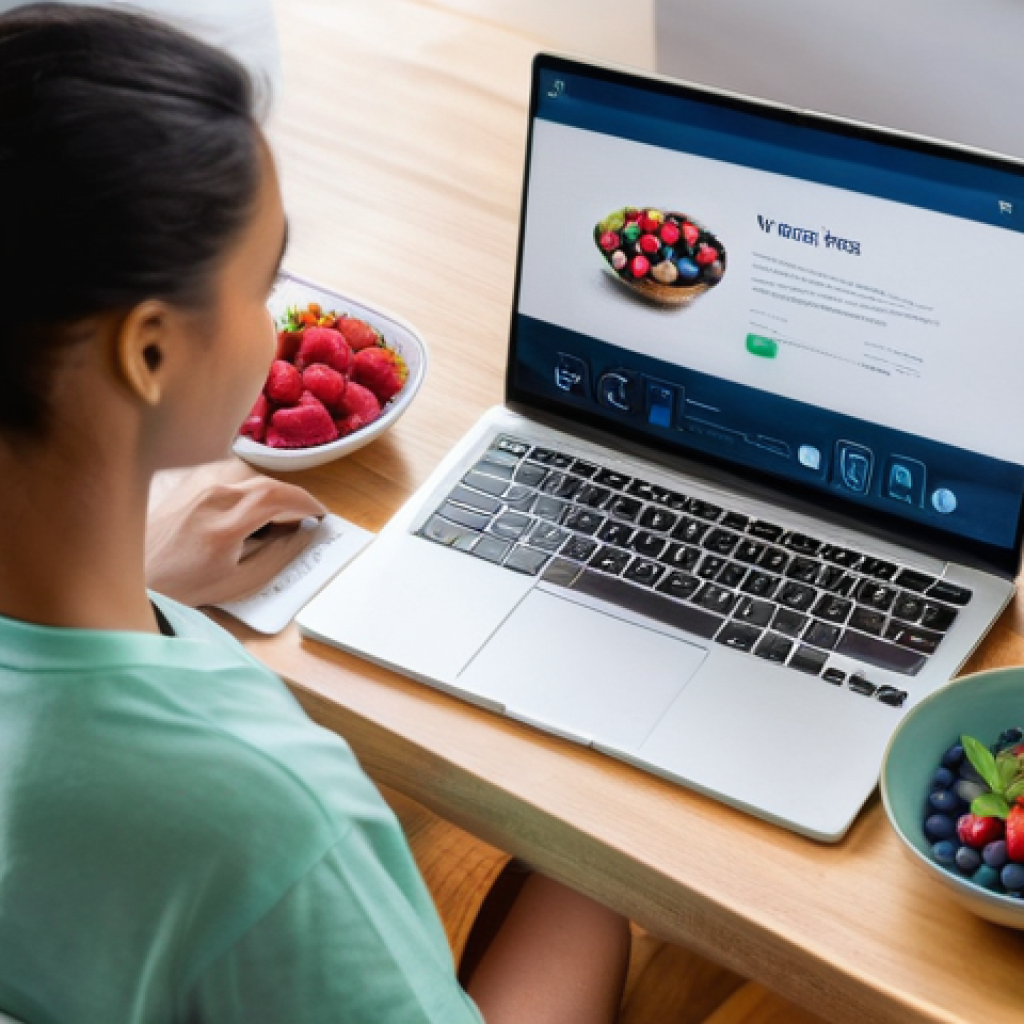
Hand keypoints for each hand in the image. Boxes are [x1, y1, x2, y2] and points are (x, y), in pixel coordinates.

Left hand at [146, 458, 326, 606]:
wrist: (135, 577)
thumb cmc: (183, 586)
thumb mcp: (239, 582)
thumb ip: (277, 556)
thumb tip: (302, 534)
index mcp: (225, 526)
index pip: (278, 496)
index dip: (306, 503)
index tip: (321, 515)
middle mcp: (213, 499)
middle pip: (269, 485)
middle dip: (294, 500)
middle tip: (306, 521)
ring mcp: (200, 490)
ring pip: (253, 482)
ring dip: (274, 498)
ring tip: (277, 523)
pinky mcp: (194, 488)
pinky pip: (235, 484)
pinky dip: (254, 496)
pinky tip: (252, 518)